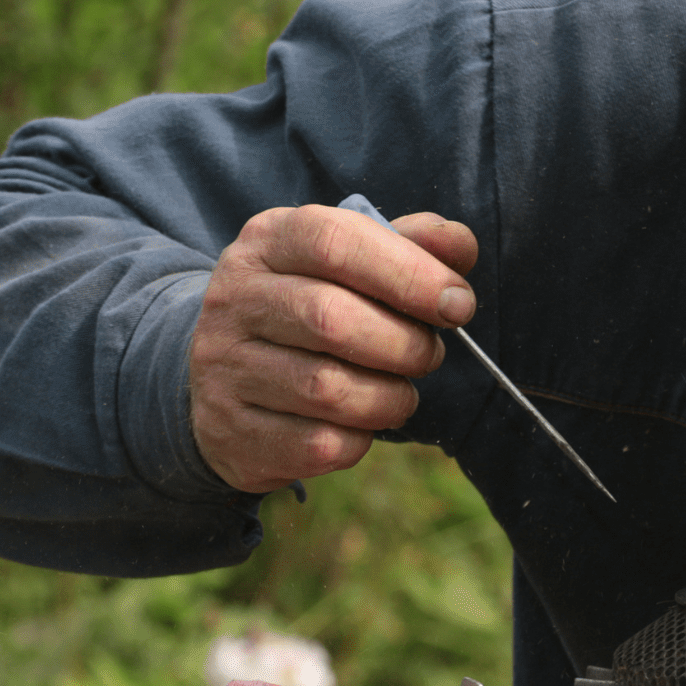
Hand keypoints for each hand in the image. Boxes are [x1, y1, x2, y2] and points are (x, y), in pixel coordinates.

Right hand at [188, 203, 478, 493]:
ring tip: (400, 393)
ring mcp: (224, 367)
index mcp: (268, 242)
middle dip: (405, 344)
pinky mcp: (233, 431)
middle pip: (330, 318)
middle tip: (429, 355)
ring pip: (327, 389)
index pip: (335, 241)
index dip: (409, 273)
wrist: (229, 379)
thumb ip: (412, 246)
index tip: (458, 304)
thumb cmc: (314, 310)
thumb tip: (461, 247)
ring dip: (389, 398)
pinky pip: (318, 444)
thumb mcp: (354, 264)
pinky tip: (361, 425)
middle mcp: (234, 299)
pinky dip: (359, 440)